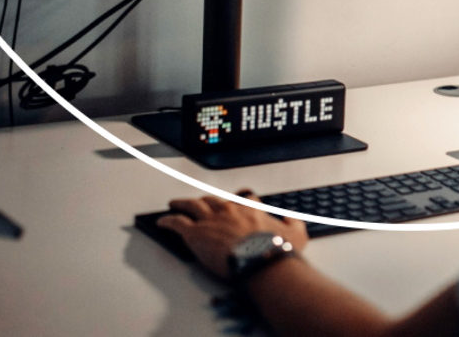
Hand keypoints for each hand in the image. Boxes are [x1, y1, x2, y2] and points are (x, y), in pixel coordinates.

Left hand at [157, 190, 308, 279]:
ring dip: (182, 204)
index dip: (239, 202)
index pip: (243, 199)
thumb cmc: (276, 250)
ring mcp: (211, 220)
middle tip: (199, 202)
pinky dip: (168, 221)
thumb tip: (293, 221)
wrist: (261, 260)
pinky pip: (177, 223)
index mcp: (250, 209)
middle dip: (205, 200)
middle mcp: (229, 210)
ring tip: (175, 204)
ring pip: (192, 206)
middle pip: (212, 200)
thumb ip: (294, 224)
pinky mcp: (195, 233)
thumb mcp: (296, 235)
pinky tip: (162, 222)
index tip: (238, 203)